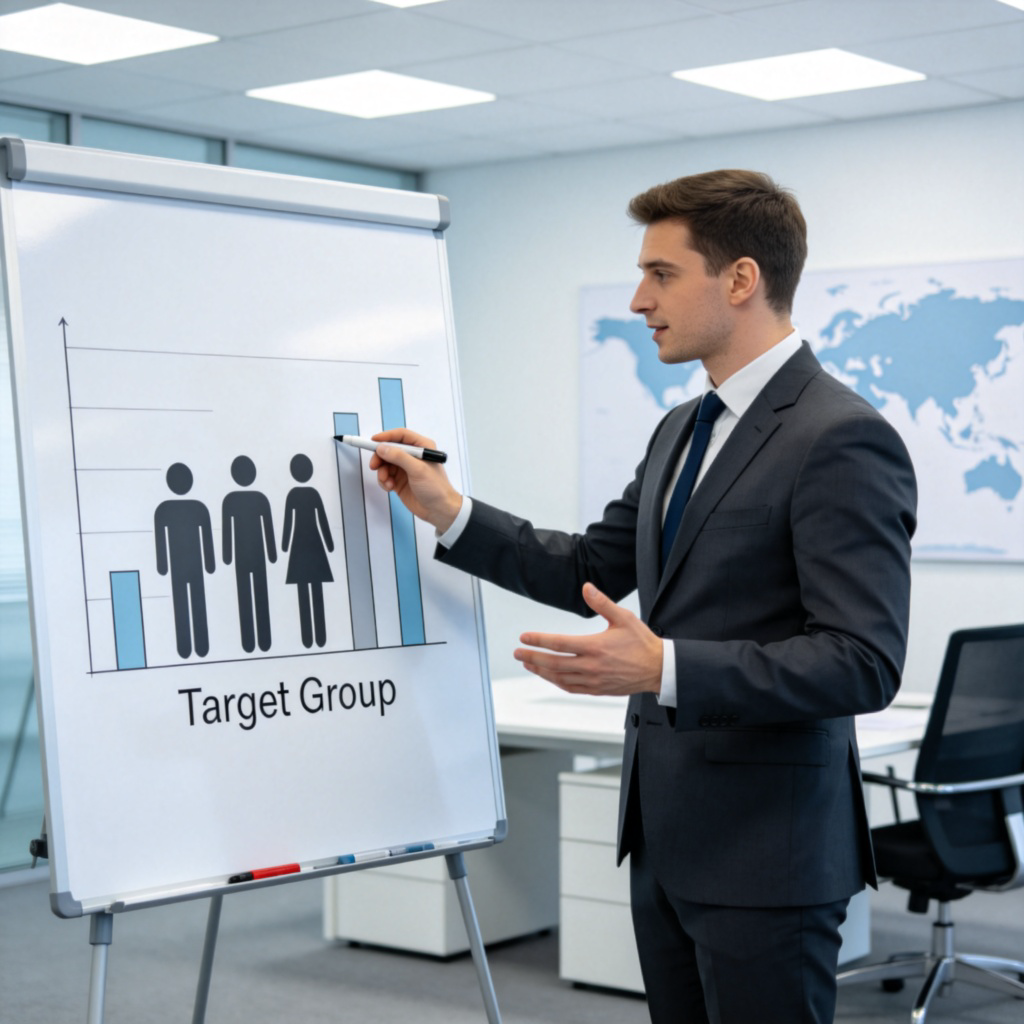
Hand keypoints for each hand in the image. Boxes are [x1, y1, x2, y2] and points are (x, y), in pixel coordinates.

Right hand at [368, 428, 462, 531]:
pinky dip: (384, 481)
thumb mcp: (418, 470)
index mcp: (422, 447)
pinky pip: (386, 476)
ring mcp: (405, 469)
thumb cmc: (436, 488)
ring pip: (385, 464)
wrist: (439, 510)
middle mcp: (413, 456)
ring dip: (382, 472)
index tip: (373, 441)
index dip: (386, 436)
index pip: (401, 436)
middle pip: (390, 449)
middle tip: (374, 466)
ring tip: (387, 482)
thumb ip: (399, 457)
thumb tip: (382, 448)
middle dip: (380, 457)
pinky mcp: (400, 481)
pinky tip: (390, 487)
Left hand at [514, 583, 662, 696]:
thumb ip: (602, 603)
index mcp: (595, 647)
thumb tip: (586, 587)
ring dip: (541, 671)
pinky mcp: (597, 690)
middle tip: (517, 653)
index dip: (538, 640)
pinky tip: (549, 676)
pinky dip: (556, 682)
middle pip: (554, 663)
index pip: (559, 644)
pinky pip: (571, 688)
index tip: (523, 637)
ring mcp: (594, 681)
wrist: (658, 669)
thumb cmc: (642, 642)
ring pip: (560, 678)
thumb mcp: (623, 618)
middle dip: (532, 657)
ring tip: (528, 664)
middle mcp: (592, 666)